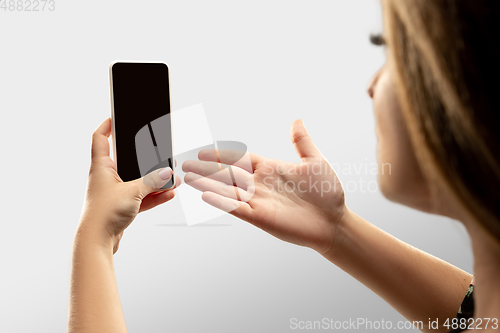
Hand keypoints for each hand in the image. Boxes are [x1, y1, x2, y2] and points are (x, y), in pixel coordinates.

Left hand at [78, 117, 181, 252]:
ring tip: (172, 178)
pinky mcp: (122, 206)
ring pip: (138, 180)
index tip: (117, 116)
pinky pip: (142, 196)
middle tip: (159, 151)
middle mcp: (107, 177)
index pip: (100, 138)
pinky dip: (154, 195)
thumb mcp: (133, 192)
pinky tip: (169, 193)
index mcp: (101, 166)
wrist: (96, 242)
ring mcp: (115, 192)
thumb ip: (152, 181)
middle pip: (126, 159)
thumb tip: (167, 173)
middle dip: (145, 157)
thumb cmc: (104, 213)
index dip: (107, 125)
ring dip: (154, 179)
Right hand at [182, 119, 345, 254]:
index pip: (241, 159)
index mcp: (270, 169)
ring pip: (228, 190)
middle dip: (208, 169)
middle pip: (228, 174)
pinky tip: (206, 194)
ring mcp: (259, 201)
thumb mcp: (314, 161)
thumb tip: (297, 120)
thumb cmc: (327, 192)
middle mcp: (261, 185)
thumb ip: (302, 142)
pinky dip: (222, 201)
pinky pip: (237, 208)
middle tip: (187, 164)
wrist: (335, 222)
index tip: (205, 151)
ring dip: (208, 184)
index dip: (223, 155)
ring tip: (189, 178)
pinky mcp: (261, 218)